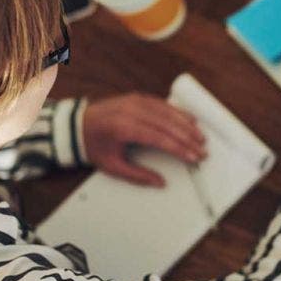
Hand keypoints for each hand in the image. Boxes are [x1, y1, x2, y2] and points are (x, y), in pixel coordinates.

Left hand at [82, 93, 206, 186]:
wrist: (77, 125)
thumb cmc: (94, 146)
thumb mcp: (112, 166)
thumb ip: (137, 175)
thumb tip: (160, 183)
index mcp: (124, 128)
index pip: (160, 138)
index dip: (179, 149)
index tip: (193, 157)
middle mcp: (131, 111)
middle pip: (167, 124)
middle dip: (188, 138)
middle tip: (202, 150)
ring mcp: (135, 101)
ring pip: (167, 112)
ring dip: (186, 125)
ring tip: (201, 137)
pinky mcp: (137, 97)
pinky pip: (162, 103)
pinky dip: (178, 112)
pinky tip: (189, 119)